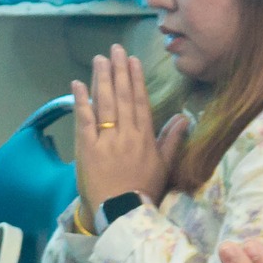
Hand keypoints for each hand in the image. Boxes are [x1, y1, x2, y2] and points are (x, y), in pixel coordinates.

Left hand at [73, 44, 187, 215]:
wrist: (123, 213)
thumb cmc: (144, 190)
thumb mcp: (164, 166)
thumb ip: (172, 140)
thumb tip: (184, 118)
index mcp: (145, 137)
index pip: (140, 101)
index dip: (136, 79)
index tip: (133, 60)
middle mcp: (127, 134)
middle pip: (122, 96)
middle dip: (118, 71)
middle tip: (115, 49)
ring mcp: (106, 140)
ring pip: (104, 104)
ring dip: (101, 79)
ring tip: (99, 59)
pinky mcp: (87, 149)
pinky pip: (84, 120)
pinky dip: (81, 101)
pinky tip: (77, 84)